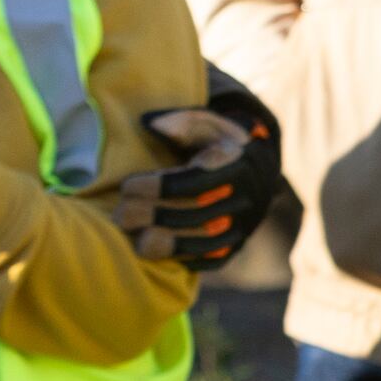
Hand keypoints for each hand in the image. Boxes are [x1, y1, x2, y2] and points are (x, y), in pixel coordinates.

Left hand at [116, 73, 284, 265]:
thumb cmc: (218, 141)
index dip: (156, 187)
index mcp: (236, 163)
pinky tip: (160, 254)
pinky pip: (214, 258)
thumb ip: (180, 121)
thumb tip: (149, 125)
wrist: (259, 166)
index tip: (127, 186)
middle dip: (153, 216)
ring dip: (166, 245)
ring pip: (205, 242)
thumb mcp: (205, 121)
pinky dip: (187, 259)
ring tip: (136, 241)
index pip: (193, 182)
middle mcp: (245, 196)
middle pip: (195, 213)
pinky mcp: (240, 243)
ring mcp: (245, 224)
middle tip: (120, 216)